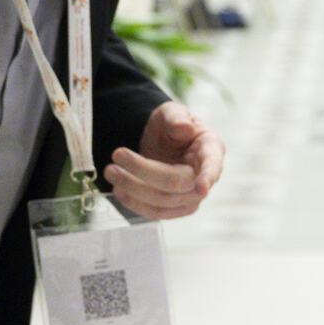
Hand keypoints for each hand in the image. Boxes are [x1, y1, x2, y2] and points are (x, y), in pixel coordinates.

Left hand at [105, 101, 223, 219]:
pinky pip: (156, 212)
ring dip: (133, 189)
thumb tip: (185, 128)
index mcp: (210, 149)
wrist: (161, 141)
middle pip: (176, 184)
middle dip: (142, 172)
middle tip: (116, 154)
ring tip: (110, 171)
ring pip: (163, 202)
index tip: (201, 186)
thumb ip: (177, 118)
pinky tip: (118, 189)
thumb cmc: (171, 125)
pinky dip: (134, 203)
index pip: (212, 165)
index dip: (208, 176)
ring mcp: (191, 196)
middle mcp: (204, 176)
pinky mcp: (175, 208)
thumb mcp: (172, 112)